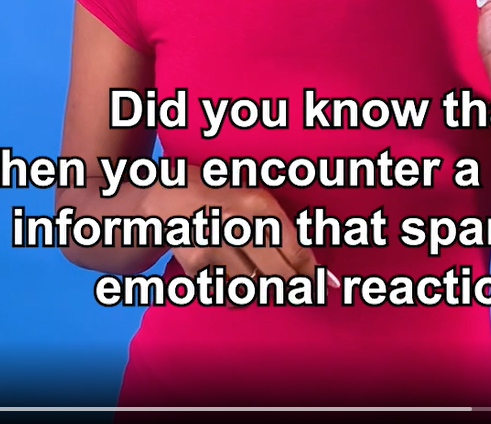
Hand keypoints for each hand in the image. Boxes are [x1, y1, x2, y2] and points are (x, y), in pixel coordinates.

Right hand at [158, 166, 319, 294]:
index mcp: (259, 203)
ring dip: (258, 288)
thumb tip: (314, 265)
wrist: (169, 198)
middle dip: (292, 286)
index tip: (322, 285)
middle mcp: (238, 222)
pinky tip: (227, 273)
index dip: (312, 273)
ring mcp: (216, 244)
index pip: (296, 248)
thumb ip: (280, 228)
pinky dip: (232, 291)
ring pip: (253, 287)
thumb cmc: (222, 198)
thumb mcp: (254, 199)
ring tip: (254, 274)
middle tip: (296, 290)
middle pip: (279, 273)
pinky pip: (226, 292)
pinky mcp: (196, 263)